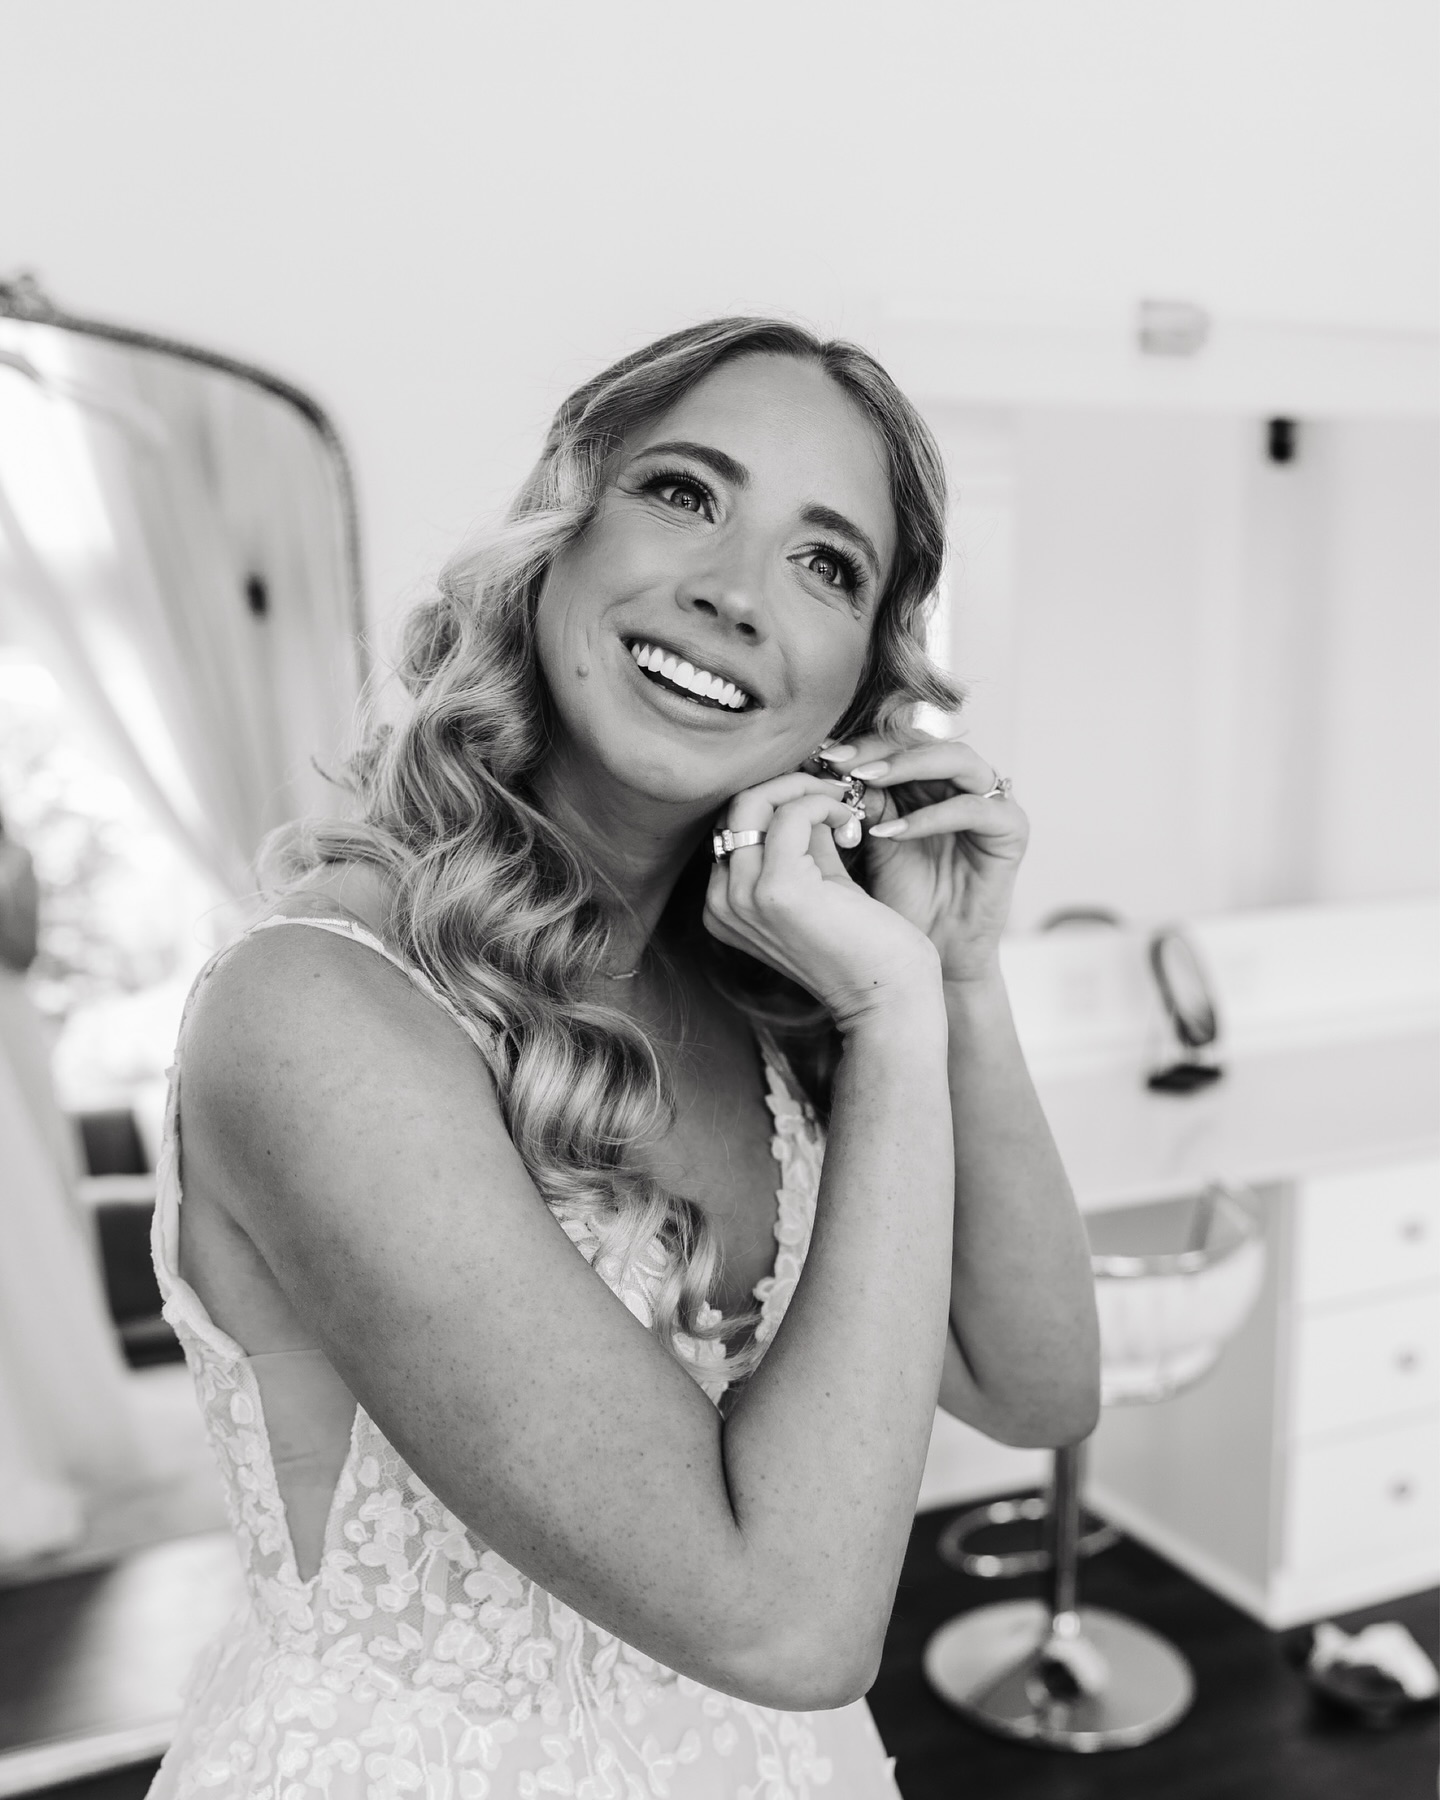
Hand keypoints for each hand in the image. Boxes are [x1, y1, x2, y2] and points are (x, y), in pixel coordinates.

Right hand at [704, 772, 940, 1030]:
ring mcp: (744, 897)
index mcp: (723, 905)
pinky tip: (848, 820)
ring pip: (754, 802)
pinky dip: (823, 803)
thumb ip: (801, 840)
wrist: (886, 996)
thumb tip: (803, 792)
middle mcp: (722, 903)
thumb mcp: (818, 881)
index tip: (820, 800)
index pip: (734, 825)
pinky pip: (791, 814)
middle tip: (832, 791)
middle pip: (736, 807)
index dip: (777, 801)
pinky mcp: (778, 890)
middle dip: (786, 784)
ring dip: (805, 788)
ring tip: (842, 803)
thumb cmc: (860, 942)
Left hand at [818, 733, 1028, 986]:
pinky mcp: (1011, 829)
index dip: (860, 745)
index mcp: (931, 782)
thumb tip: (827, 765)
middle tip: (838, 762)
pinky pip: (973, 808)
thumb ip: (862, 802)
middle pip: (928, 741)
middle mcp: (964, 785)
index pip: (900, 742)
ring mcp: (992, 803)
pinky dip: (930, 816)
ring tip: (865, 781)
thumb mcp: (874, 842)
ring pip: (956, 759)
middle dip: (879, 748)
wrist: (935, 954)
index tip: (818, 756)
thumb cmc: (903, 901)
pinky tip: (891, 832)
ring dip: (907, 766)